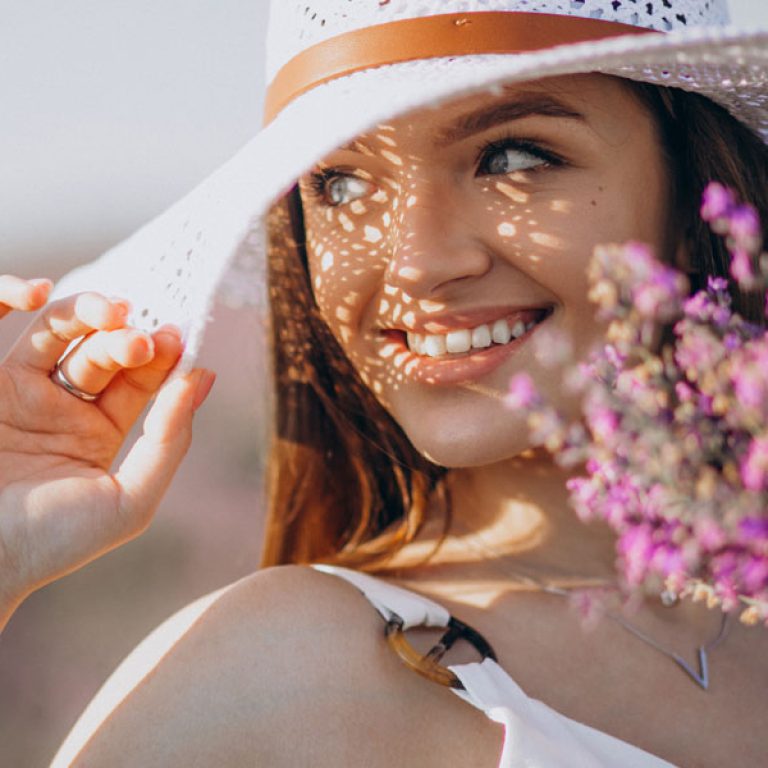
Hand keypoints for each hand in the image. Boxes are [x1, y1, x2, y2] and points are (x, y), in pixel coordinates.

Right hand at [0, 275, 214, 630]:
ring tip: (115, 312)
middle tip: (145, 340)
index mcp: (100, 433)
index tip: (179, 337)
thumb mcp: (128, 501)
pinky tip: (38, 292)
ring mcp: (22, 391)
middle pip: (105, 351)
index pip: (140, 380)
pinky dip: (11, 297)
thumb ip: (168, 441)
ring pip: (60, 331)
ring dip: (88, 311)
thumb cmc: (51, 542)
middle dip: (130, 338)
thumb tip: (204, 378)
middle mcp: (64, 407)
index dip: (162, 357)